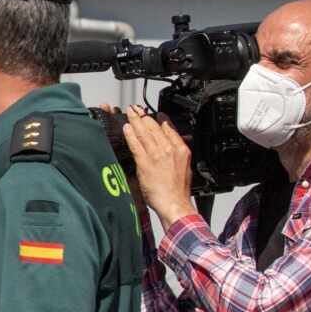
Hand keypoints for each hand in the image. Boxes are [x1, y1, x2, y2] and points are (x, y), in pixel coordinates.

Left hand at [121, 106, 196, 231]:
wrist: (175, 203)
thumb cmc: (178, 190)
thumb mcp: (184, 167)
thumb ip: (176, 155)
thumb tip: (170, 148)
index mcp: (180, 149)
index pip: (168, 128)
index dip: (159, 118)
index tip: (153, 114)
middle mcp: (169, 149)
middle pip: (155, 127)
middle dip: (144, 116)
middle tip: (137, 108)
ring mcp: (157, 155)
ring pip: (144, 133)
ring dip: (136, 120)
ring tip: (130, 112)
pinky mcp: (146, 163)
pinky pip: (136, 145)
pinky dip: (131, 135)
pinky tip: (126, 127)